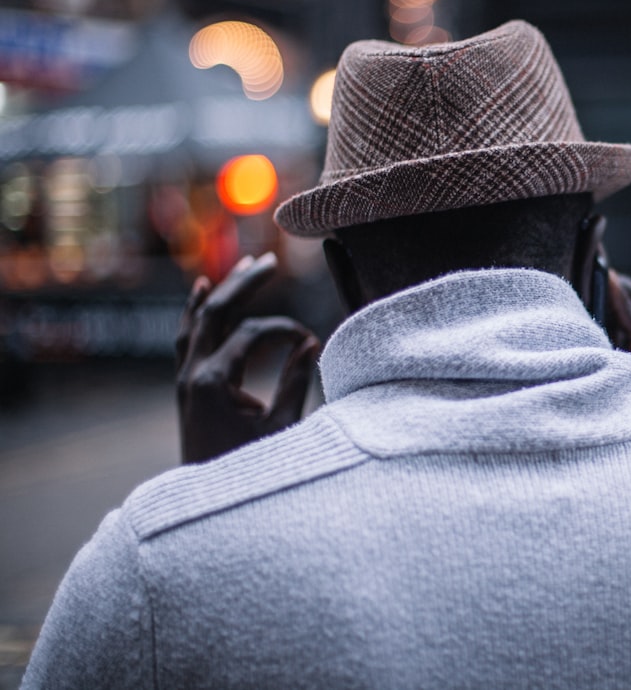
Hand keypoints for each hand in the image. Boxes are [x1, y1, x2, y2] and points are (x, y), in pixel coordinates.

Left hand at [176, 252, 320, 463]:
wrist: (210, 505)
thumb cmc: (251, 470)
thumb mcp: (281, 427)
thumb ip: (295, 381)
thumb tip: (310, 342)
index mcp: (214, 382)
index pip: (253, 334)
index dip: (285, 330)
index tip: (310, 341)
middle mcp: (192, 374)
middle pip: (216, 311)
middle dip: (245, 283)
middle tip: (271, 260)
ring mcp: (184, 379)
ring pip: (198, 320)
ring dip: (221, 290)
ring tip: (246, 264)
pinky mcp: (186, 386)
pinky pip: (185, 337)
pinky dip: (193, 311)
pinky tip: (201, 288)